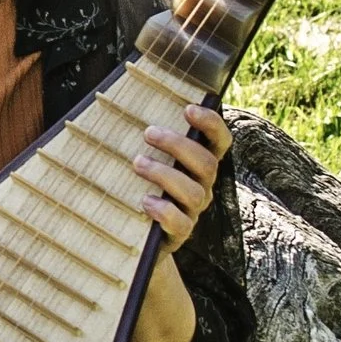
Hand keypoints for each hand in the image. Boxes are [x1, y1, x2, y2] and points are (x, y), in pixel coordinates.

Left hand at [134, 102, 229, 248]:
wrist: (136, 235)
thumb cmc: (140, 184)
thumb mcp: (147, 160)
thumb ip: (148, 140)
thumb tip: (120, 105)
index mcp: (199, 163)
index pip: (220, 141)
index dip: (211, 124)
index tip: (189, 109)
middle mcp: (202, 185)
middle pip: (208, 164)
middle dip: (178, 145)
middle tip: (149, 133)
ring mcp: (193, 210)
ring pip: (194, 192)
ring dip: (165, 174)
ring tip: (137, 163)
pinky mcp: (179, 233)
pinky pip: (182, 224)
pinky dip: (164, 211)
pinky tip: (145, 201)